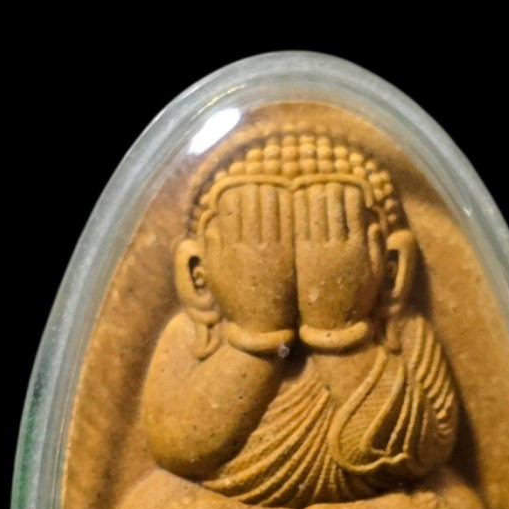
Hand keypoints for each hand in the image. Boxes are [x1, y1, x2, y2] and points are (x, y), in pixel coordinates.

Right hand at [202, 184, 295, 331]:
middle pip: (254, 204)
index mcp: (230, 249)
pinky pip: (292, 224)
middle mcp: (250, 247)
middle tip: (264, 178)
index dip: (238, 192)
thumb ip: (211, 249)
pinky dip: (294, 208)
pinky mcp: (290, 258)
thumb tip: (211, 223)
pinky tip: (297, 199)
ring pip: (274, 209)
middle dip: (259, 187)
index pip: (233, 208)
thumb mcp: (215, 278)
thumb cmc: (237, 303)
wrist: (262, 330)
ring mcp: (272, 251)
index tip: (242, 185)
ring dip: (278, 193)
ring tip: (281, 183)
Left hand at [294, 183, 384, 329]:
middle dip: (328, 188)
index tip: (343, 185)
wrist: (332, 329)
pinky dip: (295, 210)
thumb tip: (373, 223)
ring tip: (307, 185)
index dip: (348, 192)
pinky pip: (298, 225)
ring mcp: (319, 251)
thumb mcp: (375, 277)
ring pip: (313, 211)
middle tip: (323, 180)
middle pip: (332, 204)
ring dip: (310, 194)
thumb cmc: (355, 302)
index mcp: (359, 248)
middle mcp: (339, 246)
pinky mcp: (301, 258)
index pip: (354, 208)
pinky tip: (291, 201)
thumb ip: (376, 249)